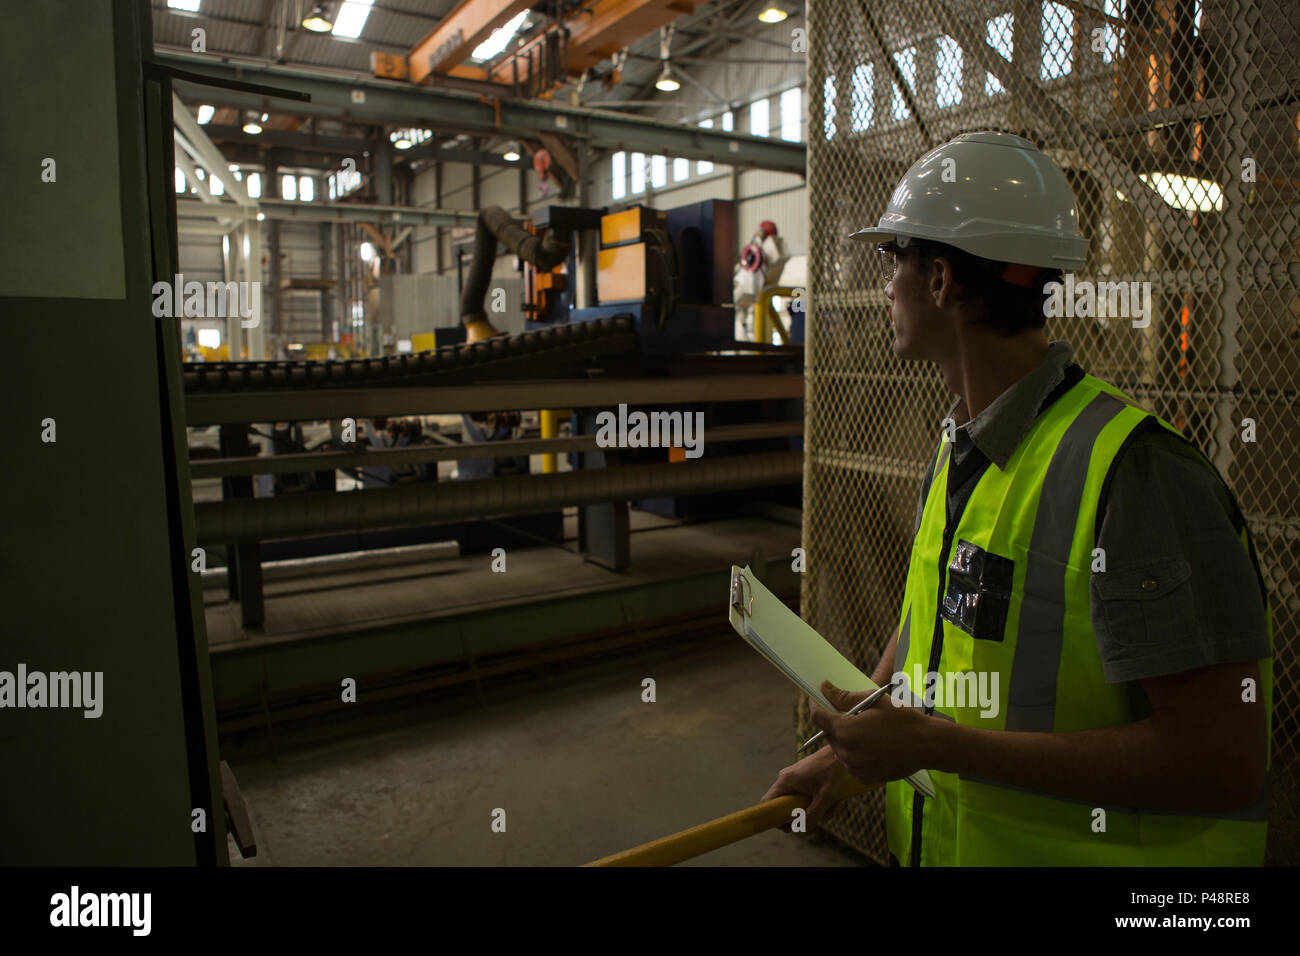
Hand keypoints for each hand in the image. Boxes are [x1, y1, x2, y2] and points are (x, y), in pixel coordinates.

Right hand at [761, 744, 857, 829]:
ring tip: (833, 804)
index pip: (767, 803)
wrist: (842, 754)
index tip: (791, 826)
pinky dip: (819, 803)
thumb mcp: (825, 798)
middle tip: (821, 816)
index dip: (774, 818)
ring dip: (817, 810)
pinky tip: (834, 800)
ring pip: (799, 804)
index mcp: (786, 781)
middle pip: (786, 807)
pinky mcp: (804, 780)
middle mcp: (787, 779)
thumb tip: (801, 832)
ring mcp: (795, 779)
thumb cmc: (833, 772)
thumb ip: (812, 816)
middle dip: (804, 816)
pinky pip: (806, 797)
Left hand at [809, 680, 930, 785]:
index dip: (816, 705)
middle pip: (829, 735)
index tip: (817, 699)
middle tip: (854, 715)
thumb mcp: (873, 701)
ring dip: (846, 740)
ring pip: (840, 750)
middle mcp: (846, 752)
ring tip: (868, 731)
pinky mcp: (863, 777)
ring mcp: (855, 767)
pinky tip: (874, 746)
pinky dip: (856, 754)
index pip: (818, 717)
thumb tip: (825, 688)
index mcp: (846, 731)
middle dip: (836, 724)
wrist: (927, 745)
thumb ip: (844, 697)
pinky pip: (851, 763)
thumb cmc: (902, 719)